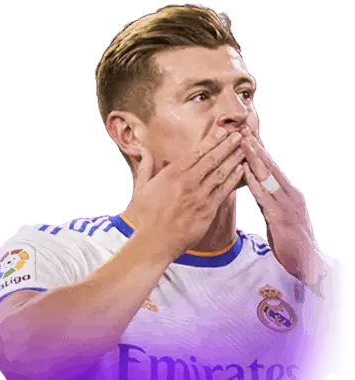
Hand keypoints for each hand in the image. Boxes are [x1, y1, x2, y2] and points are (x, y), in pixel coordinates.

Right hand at [130, 125, 245, 260]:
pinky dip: (233, 179)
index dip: (212, 139)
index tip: (222, 130)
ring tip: (244, 148)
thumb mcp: (140, 189)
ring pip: (221, 173)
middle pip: (212, 159)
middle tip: (240, 134)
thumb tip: (143, 149)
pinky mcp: (207, 211)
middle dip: (227, 144)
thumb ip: (146, 167)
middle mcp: (188, 183)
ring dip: (234, 159)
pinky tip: (241, 170)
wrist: (153, 243)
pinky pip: (224, 191)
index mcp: (172, 174)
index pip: (196, 152)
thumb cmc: (145, 218)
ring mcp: (199, 197)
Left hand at [240, 127, 326, 286]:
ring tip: (241, 140)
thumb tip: (259, 199)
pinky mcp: (282, 215)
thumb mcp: (276, 221)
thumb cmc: (290, 245)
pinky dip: (253, 181)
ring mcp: (286, 203)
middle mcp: (288, 194)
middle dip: (254, 147)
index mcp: (286, 194)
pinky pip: (264, 195)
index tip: (244, 138)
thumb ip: (267, 207)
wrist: (308, 264)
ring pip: (266, 175)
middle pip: (268, 166)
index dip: (257, 154)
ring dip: (252, 157)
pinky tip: (243, 170)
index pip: (269, 169)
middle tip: (241, 129)